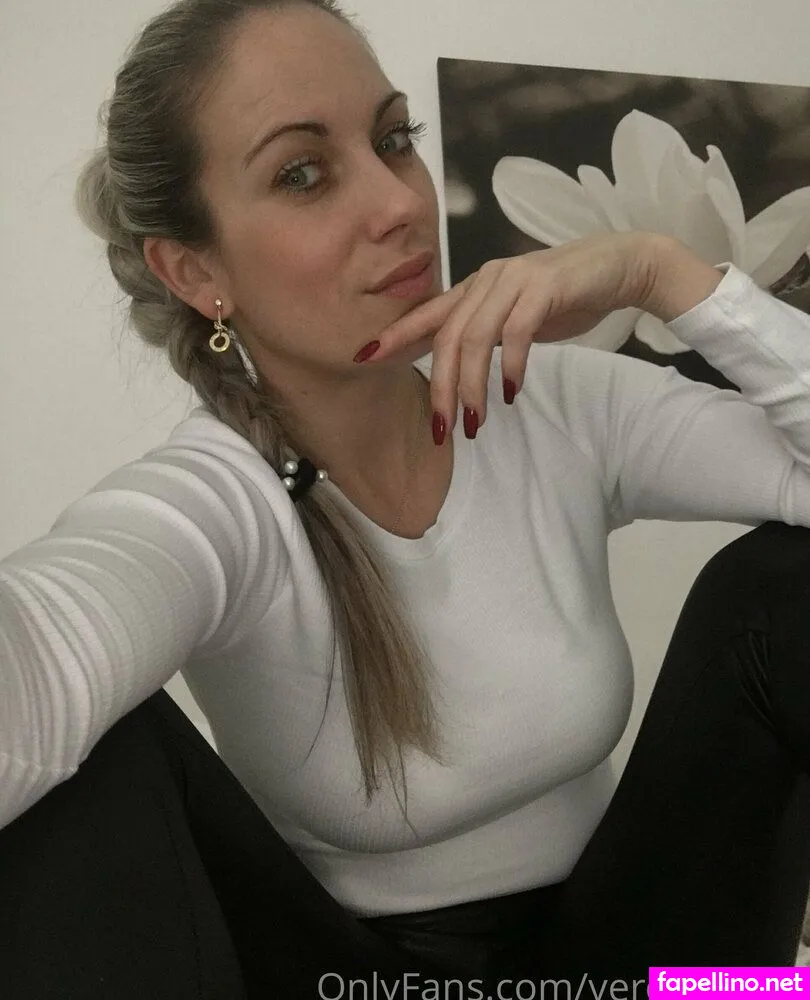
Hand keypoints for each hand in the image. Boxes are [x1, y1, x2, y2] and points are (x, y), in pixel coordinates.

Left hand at [356, 232, 721, 439]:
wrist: (618, 266)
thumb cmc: (565, 295)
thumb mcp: (515, 317)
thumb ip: (486, 335)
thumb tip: (459, 368)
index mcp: (475, 288)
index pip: (427, 315)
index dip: (394, 336)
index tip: (363, 358)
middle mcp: (487, 280)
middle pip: (447, 338)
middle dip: (441, 388)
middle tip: (442, 429)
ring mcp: (514, 281)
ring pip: (476, 338)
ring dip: (473, 386)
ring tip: (475, 422)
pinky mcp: (544, 287)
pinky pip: (516, 332)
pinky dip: (510, 365)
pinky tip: (510, 392)